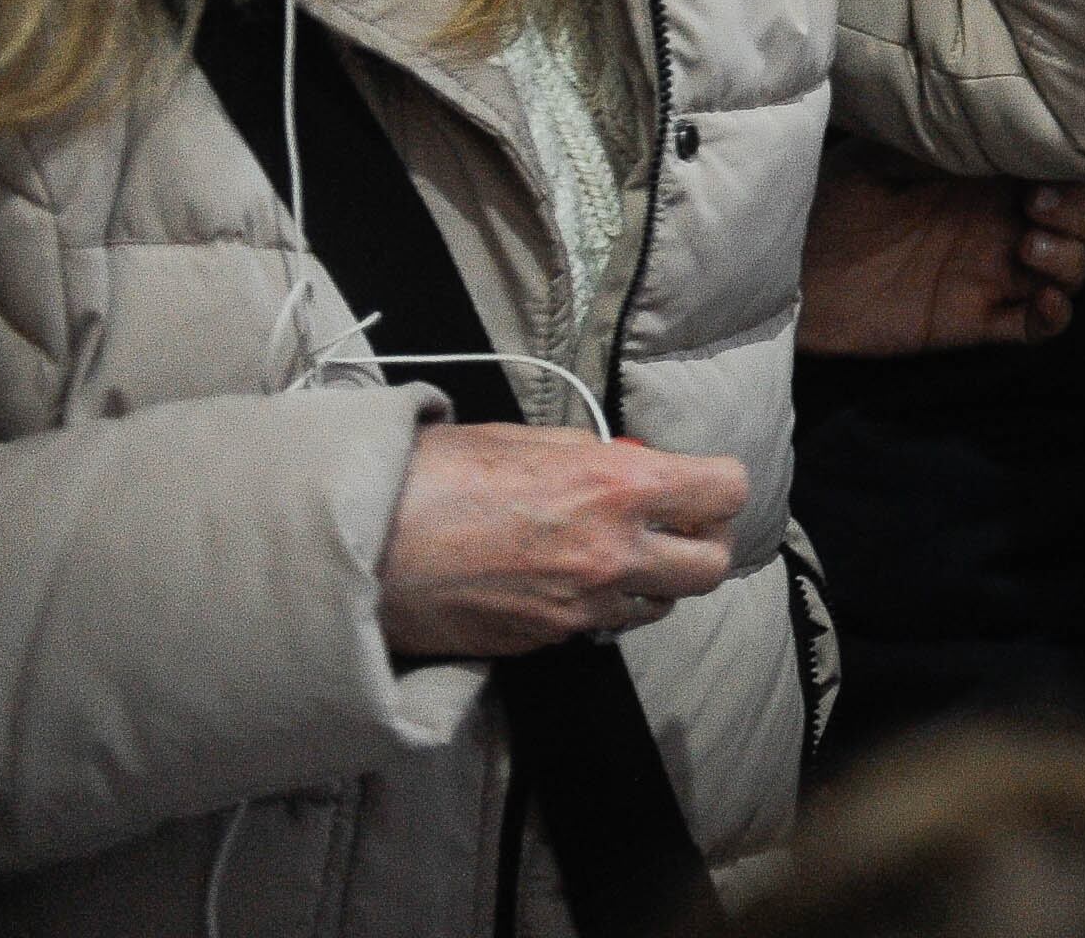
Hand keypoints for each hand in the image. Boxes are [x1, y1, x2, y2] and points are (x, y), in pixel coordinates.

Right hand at [378, 423, 747, 657]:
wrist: (358, 547)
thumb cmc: (435, 476)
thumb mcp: (527, 439)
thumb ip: (594, 456)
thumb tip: (631, 463)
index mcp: (617, 488)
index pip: (726, 491)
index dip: (718, 486)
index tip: (700, 483)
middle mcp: (613, 554)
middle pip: (712, 566)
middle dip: (701, 543)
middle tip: (673, 526)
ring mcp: (580, 608)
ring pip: (659, 605)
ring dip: (652, 581)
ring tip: (613, 554)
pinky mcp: (545, 644)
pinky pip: (599, 627)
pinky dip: (598, 607)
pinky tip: (560, 580)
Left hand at [795, 137, 1084, 356]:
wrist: (789, 265)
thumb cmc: (833, 197)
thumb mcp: (883, 153)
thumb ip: (940, 138)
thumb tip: (989, 113)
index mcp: (990, 179)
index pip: (1061, 169)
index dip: (1072, 168)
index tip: (1047, 165)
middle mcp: (1002, 223)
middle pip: (1083, 221)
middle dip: (1079, 214)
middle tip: (1034, 205)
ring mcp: (993, 274)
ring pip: (1072, 269)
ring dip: (1070, 258)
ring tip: (1027, 248)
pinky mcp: (975, 321)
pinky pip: (1037, 326)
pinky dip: (1055, 315)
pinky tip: (1044, 301)